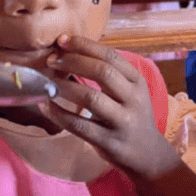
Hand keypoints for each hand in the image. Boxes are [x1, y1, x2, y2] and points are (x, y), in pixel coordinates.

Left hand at [43, 35, 179, 179]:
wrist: (148, 154)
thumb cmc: (131, 116)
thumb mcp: (130, 92)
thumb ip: (109, 74)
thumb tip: (70, 52)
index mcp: (137, 82)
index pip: (111, 56)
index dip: (85, 45)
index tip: (63, 40)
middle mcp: (133, 99)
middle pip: (102, 72)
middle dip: (73, 62)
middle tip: (51, 60)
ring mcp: (123, 122)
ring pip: (91, 98)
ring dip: (64, 87)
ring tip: (47, 82)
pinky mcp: (110, 142)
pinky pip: (80, 126)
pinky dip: (60, 114)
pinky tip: (47, 106)